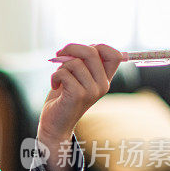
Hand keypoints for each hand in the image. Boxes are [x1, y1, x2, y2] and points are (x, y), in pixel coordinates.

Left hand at [37, 43, 122, 170]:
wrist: (54, 124)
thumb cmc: (62, 97)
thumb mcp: (75, 76)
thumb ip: (81, 62)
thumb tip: (76, 47)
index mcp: (105, 79)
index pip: (115, 54)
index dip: (97, 46)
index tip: (79, 52)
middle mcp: (103, 85)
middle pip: (93, 52)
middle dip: (72, 48)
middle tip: (59, 54)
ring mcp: (92, 91)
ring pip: (75, 63)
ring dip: (60, 67)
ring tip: (58, 78)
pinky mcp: (79, 95)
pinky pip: (64, 73)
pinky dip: (54, 76)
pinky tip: (54, 85)